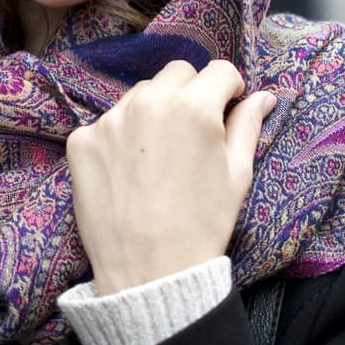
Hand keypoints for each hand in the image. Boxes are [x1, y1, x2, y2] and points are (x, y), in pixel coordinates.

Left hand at [66, 59, 273, 294]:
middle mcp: (149, 102)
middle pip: (176, 74)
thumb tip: (263, 96)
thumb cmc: (202, 226)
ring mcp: (110, 120)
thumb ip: (247, 126)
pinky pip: (107, 123)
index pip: (219, 70)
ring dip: (152, 112)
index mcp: (194, 107)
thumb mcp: (237, 175)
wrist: (149, 273)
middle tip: (191, 133)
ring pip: (139, 95)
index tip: (227, 108)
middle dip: (189, 93)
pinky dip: (119, 138)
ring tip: (158, 156)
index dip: (230, 89)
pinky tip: (128, 171)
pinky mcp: (81, 141)